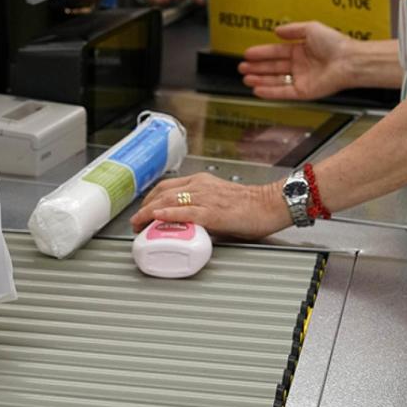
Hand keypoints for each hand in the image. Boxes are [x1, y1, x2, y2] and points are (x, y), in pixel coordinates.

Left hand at [130, 173, 291, 240]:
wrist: (271, 204)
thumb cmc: (250, 205)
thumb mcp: (218, 200)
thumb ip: (201, 207)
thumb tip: (185, 222)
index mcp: (200, 182)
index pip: (165, 187)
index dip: (149, 199)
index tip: (141, 211)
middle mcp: (200, 187)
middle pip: (161, 194)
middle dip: (144, 208)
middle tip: (135, 223)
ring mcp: (205, 198)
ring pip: (168, 201)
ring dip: (149, 213)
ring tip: (138, 224)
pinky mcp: (213, 212)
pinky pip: (185, 212)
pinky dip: (168, 214)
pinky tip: (157, 217)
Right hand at [239, 21, 351, 100]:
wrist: (349, 61)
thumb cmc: (335, 44)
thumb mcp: (311, 28)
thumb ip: (293, 30)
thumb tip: (277, 30)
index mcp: (302, 51)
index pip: (276, 52)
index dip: (261, 53)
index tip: (248, 53)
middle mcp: (300, 66)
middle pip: (273, 67)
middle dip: (256, 68)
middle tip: (242, 67)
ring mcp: (301, 79)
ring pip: (275, 81)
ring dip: (259, 80)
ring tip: (245, 78)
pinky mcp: (303, 92)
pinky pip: (283, 93)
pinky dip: (269, 92)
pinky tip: (257, 89)